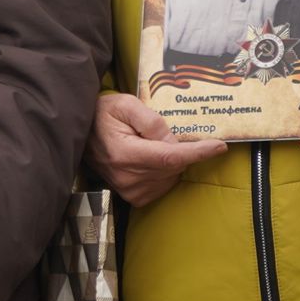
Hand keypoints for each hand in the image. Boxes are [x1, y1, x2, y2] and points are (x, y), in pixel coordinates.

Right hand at [87, 92, 226, 205]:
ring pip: (170, 176)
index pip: (170, 157)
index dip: (197, 152)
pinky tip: (150, 159)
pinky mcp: (132, 196)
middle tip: (161, 133)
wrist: (79, 132)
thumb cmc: (102, 114)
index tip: (219, 146)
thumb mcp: (125, 104)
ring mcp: (129, 189)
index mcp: (125, 152)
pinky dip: (165, 172)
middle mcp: (128, 176)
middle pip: (173, 166)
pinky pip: (163, 186)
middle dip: (179, 149)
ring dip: (171, 161)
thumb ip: (151, 120)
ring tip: (149, 145)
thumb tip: (173, 140)